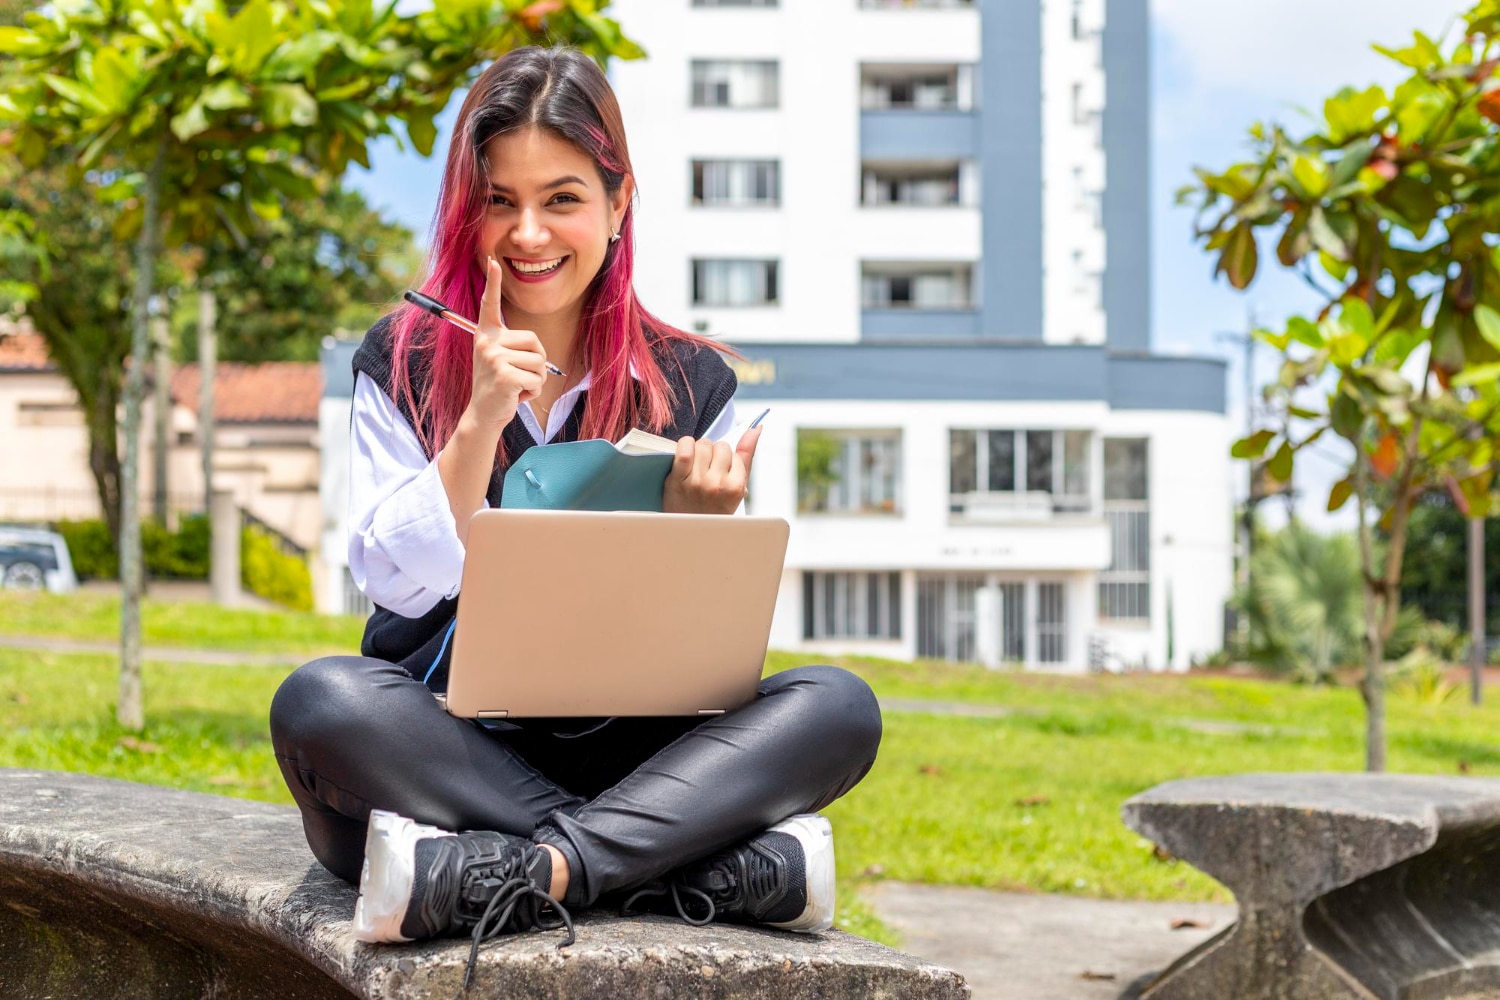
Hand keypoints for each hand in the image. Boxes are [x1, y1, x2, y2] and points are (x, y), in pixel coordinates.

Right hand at [466, 256, 548, 429]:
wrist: (484, 414)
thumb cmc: (499, 386)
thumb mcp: (501, 361)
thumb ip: (515, 349)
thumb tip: (539, 351)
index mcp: (487, 335)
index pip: (490, 305)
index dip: (492, 282)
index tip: (492, 260)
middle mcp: (487, 342)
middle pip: (535, 341)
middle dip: (537, 362)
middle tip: (518, 376)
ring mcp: (494, 358)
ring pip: (539, 362)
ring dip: (536, 379)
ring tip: (517, 386)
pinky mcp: (504, 375)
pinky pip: (537, 379)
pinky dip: (533, 391)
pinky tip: (516, 395)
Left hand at [662, 426, 761, 514]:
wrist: (686, 534)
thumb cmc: (712, 509)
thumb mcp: (735, 489)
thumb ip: (747, 457)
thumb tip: (756, 429)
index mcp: (736, 488)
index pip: (736, 454)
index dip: (727, 460)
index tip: (720, 473)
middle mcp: (717, 485)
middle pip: (720, 446)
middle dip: (714, 454)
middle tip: (707, 469)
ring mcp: (696, 482)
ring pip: (703, 444)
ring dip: (699, 450)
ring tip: (695, 466)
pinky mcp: (676, 480)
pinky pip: (684, 449)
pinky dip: (684, 446)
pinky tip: (685, 456)